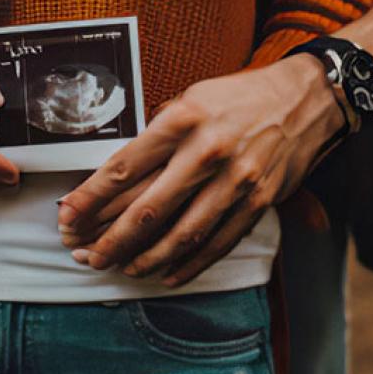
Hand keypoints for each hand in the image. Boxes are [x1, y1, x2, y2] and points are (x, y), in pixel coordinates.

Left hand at [56, 54, 343, 285]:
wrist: (305, 99)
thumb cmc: (237, 98)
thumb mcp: (189, 99)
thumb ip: (156, 136)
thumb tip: (114, 177)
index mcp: (182, 120)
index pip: (123, 167)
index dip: (89, 198)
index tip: (66, 217)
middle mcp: (207, 151)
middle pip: (147, 209)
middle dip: (110, 239)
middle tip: (85, 257)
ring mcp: (236, 180)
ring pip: (181, 234)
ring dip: (145, 258)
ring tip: (121, 269)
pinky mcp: (259, 202)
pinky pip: (217, 243)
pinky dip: (189, 264)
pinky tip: (166, 275)